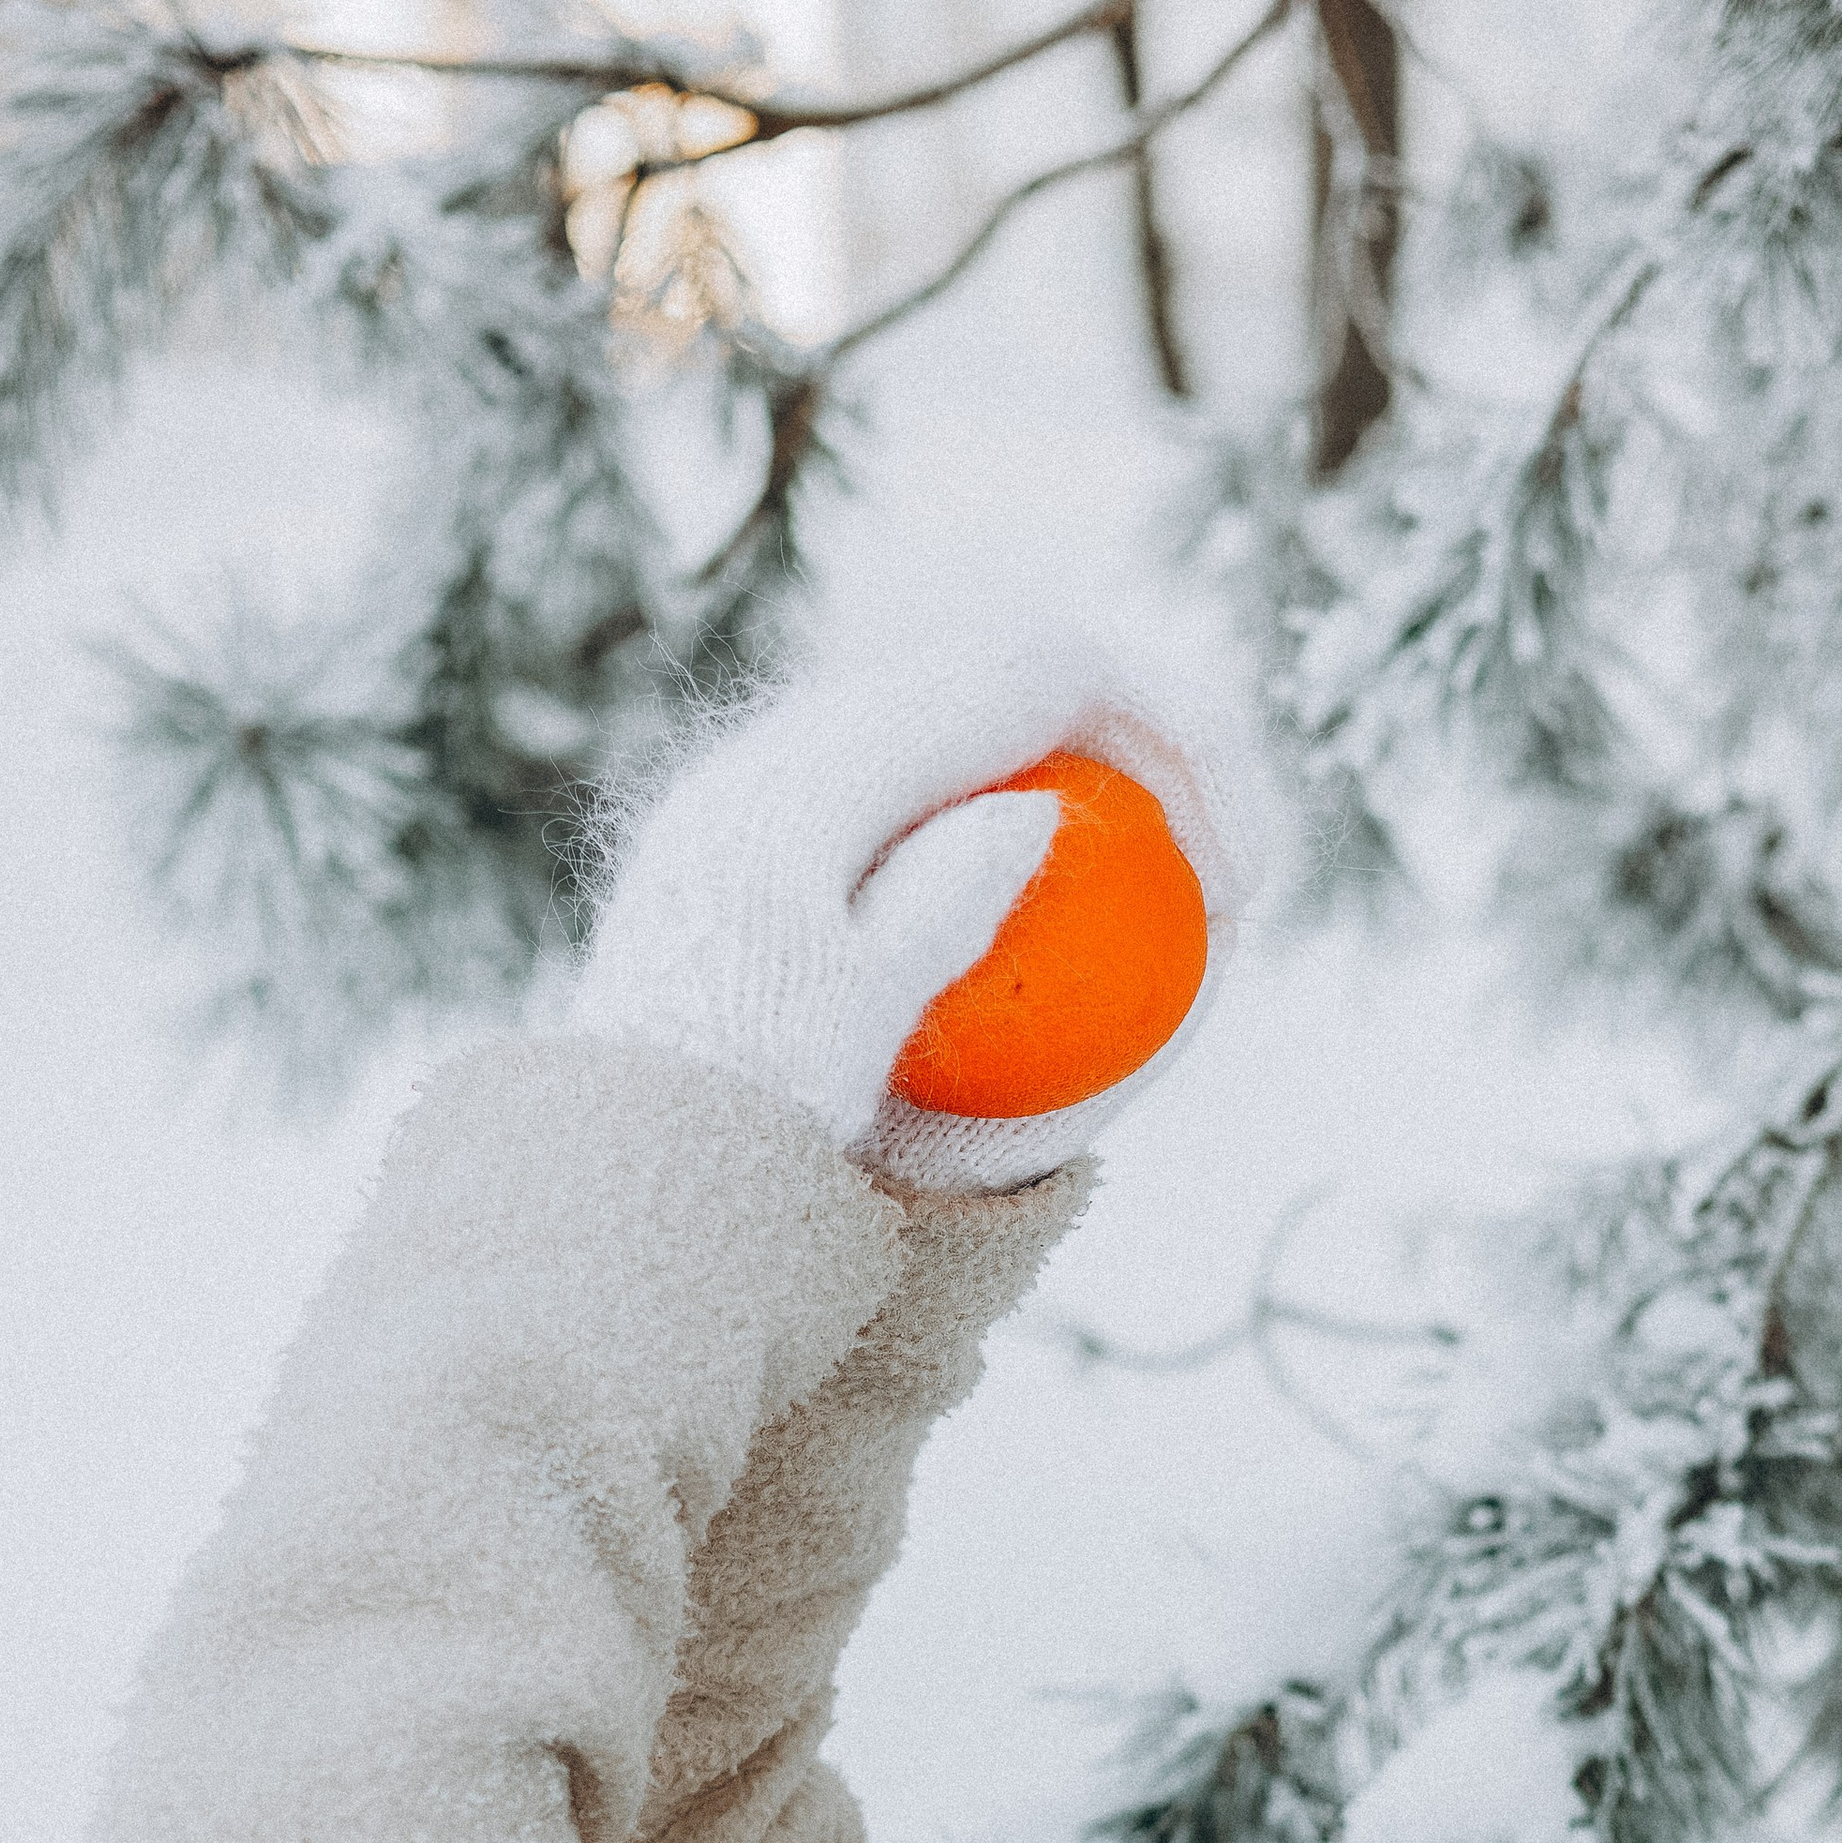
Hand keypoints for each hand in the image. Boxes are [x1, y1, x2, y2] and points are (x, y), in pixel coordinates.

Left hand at [572, 622, 1267, 1186]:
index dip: (1170, 728)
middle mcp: (789, 749)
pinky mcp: (777, 844)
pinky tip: (1069, 917)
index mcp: (812, 769)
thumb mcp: (847, 1018)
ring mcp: (781, 788)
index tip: (1232, 857)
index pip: (1038, 671)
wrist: (609, 1171)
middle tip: (1230, 879)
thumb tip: (1037, 805)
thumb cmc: (724, 1109)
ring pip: (984, 730)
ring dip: (1098, 786)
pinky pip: (938, 795)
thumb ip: (941, 899)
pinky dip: (1022, 832)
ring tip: (1181, 893)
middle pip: (1020, 681)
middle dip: (1153, 749)